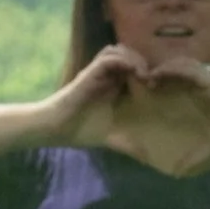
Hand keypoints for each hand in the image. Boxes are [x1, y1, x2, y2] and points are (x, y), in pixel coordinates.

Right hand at [35, 44, 157, 139]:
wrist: (54, 129)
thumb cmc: (79, 131)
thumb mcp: (110, 137)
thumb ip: (127, 142)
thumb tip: (145, 157)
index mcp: (110, 87)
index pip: (129, 65)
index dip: (144, 69)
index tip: (155, 85)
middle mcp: (103, 77)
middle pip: (125, 53)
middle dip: (141, 61)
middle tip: (152, 80)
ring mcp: (95, 74)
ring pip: (116, 51)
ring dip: (133, 59)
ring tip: (144, 75)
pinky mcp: (88, 74)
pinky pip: (108, 59)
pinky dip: (123, 61)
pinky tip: (134, 73)